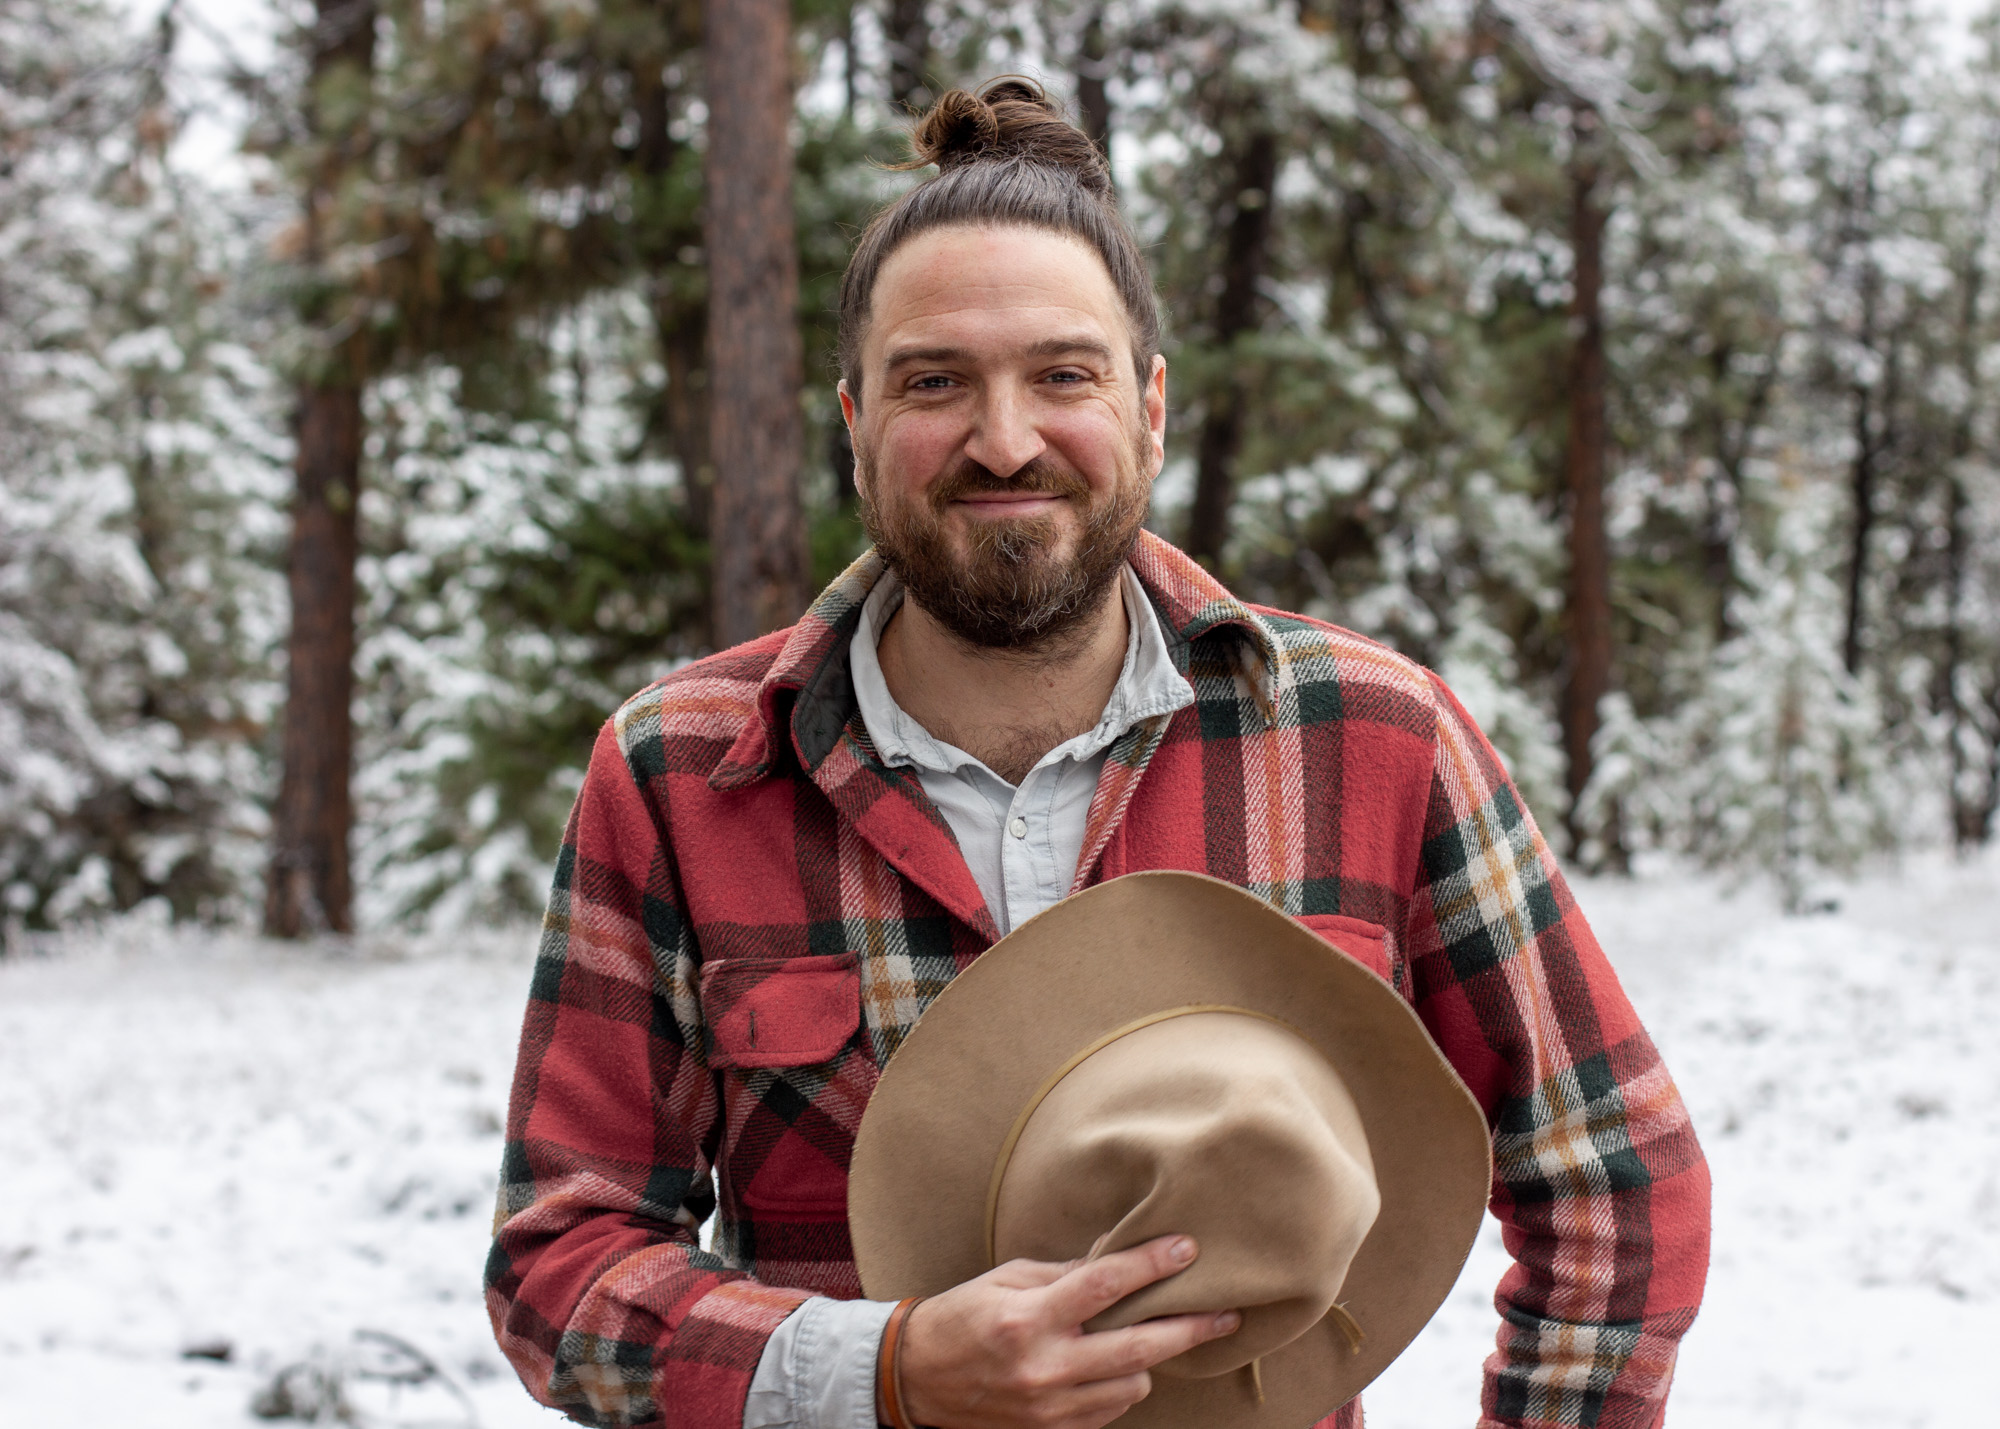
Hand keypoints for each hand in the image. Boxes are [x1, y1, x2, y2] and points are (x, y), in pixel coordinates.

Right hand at [890, 1234, 1239, 1428]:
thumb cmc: (962, 1317)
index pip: (1103, 1285)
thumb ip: (1064, 1272)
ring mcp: (1051, 1406)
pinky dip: (1123, 1385)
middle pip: (1138, 1348)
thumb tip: (1117, 1256)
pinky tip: (1115, 1365)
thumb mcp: (1007, 1279)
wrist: (917, 1380)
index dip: (1150, 1265)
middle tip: (1227, 1313)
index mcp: (1028, 1318)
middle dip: (1190, 1328)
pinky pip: (1112, 1410)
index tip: (1187, 1249)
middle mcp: (1044, 1366)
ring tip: (1148, 1335)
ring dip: (1149, 1359)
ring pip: (1133, 1384)